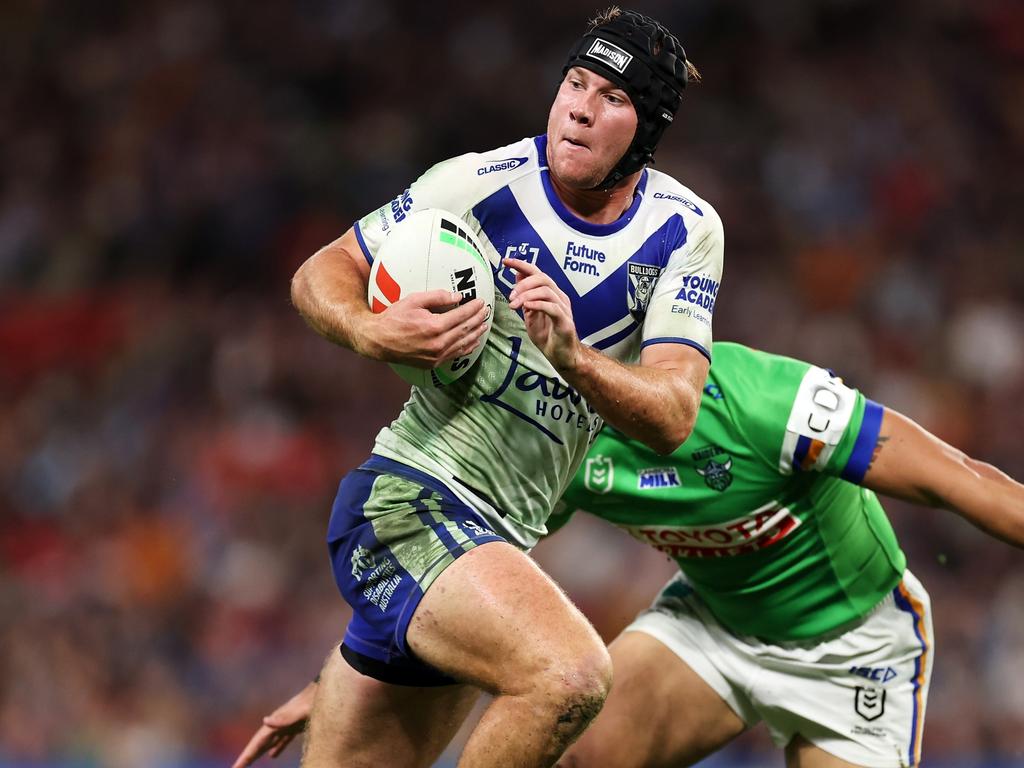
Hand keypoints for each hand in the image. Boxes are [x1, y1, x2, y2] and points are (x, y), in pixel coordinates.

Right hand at [231, 682, 316, 767]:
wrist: (324, 692)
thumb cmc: (313, 702)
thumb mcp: (300, 711)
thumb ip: (283, 718)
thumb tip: (265, 721)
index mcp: (275, 723)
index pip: (256, 743)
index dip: (245, 756)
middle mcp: (277, 724)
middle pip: (259, 745)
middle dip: (247, 757)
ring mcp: (286, 726)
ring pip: (268, 743)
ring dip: (258, 753)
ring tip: (248, 763)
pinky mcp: (295, 727)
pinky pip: (282, 741)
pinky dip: (276, 748)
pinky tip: (273, 755)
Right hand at [367, 290, 489, 367]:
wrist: (379, 341)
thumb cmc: (394, 318)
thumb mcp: (413, 300)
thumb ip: (437, 297)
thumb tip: (457, 297)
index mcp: (434, 326)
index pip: (461, 315)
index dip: (473, 308)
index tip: (480, 302)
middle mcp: (438, 343)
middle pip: (465, 329)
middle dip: (478, 319)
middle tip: (486, 311)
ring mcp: (437, 355)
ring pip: (463, 343)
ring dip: (476, 333)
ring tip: (484, 325)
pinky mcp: (434, 363)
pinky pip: (455, 355)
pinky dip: (467, 347)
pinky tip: (473, 342)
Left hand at [505, 258, 580, 370]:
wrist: (561, 356)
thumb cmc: (548, 336)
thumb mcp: (531, 314)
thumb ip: (525, 296)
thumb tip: (517, 277)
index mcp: (551, 294)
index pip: (537, 272)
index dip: (521, 264)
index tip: (505, 261)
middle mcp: (559, 297)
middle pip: (542, 278)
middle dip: (523, 284)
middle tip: (511, 296)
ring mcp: (563, 309)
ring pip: (546, 291)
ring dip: (526, 295)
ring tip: (514, 305)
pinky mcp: (565, 322)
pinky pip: (552, 307)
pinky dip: (537, 304)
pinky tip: (526, 307)